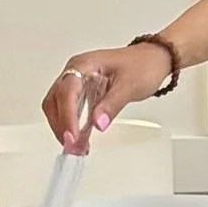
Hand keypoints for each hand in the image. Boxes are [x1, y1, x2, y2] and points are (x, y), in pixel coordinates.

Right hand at [41, 44, 170, 151]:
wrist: (153, 59)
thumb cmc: (143, 65)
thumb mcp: (130, 86)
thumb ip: (112, 105)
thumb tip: (98, 123)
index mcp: (84, 65)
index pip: (67, 91)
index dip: (67, 115)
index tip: (72, 135)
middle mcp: (76, 71)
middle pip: (55, 100)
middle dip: (60, 125)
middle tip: (72, 146)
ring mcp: (77, 81)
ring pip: (57, 105)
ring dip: (63, 127)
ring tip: (75, 147)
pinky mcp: (82, 90)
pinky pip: (69, 109)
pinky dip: (70, 125)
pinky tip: (79, 140)